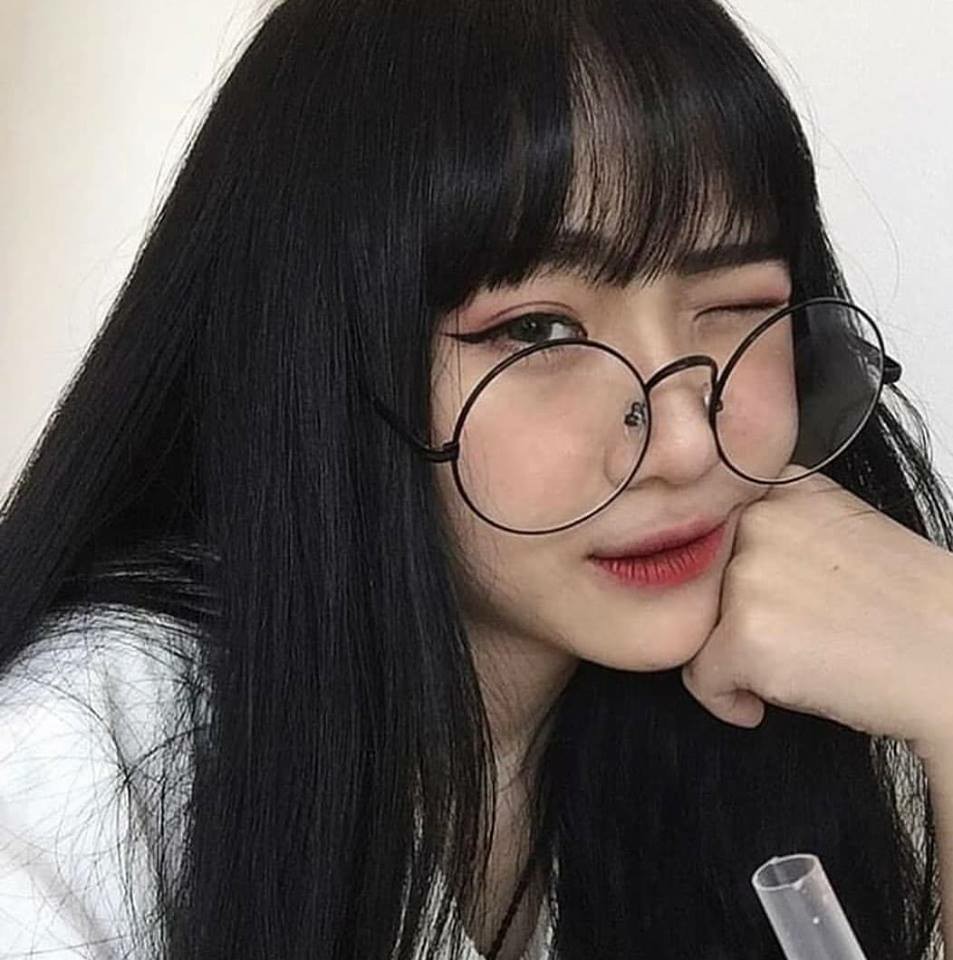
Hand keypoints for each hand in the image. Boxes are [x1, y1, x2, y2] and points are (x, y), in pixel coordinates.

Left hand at [680, 465, 952, 761]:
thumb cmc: (908, 608)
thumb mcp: (839, 529)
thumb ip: (776, 526)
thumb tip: (710, 549)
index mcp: (781, 488)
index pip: (713, 532)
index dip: (729, 576)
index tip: (762, 602)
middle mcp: (757, 520)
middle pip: (698, 582)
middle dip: (731, 619)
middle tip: (790, 639)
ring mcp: (747, 575)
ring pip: (695, 628)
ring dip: (732, 657)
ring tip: (796, 664)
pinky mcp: (743, 635)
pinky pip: (701, 679)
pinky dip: (728, 700)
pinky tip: (772, 701)